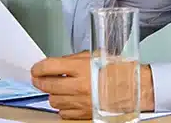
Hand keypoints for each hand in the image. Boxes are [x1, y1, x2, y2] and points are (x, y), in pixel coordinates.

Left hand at [31, 51, 154, 119]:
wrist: (134, 89)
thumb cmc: (118, 71)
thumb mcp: (95, 56)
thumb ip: (74, 60)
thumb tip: (57, 64)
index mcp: (81, 67)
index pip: (48, 66)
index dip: (38, 67)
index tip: (35, 68)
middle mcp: (78, 86)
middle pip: (46, 85)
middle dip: (40, 81)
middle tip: (39, 79)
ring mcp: (80, 102)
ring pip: (53, 100)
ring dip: (53, 94)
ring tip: (59, 89)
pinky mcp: (83, 114)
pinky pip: (63, 113)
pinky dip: (63, 107)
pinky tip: (69, 100)